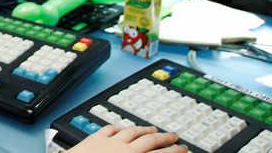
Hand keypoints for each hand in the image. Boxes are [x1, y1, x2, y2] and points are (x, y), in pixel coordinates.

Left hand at [67, 126, 185, 152]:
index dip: (174, 152)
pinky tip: (123, 127)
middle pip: (149, 141)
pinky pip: (110, 128)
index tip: (183, 150)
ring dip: (144, 129)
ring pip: (132, 131)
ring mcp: (109, 143)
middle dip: (164, 139)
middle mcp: (124, 150)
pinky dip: (119, 127)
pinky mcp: (95, 139)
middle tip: (174, 138)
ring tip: (153, 129)